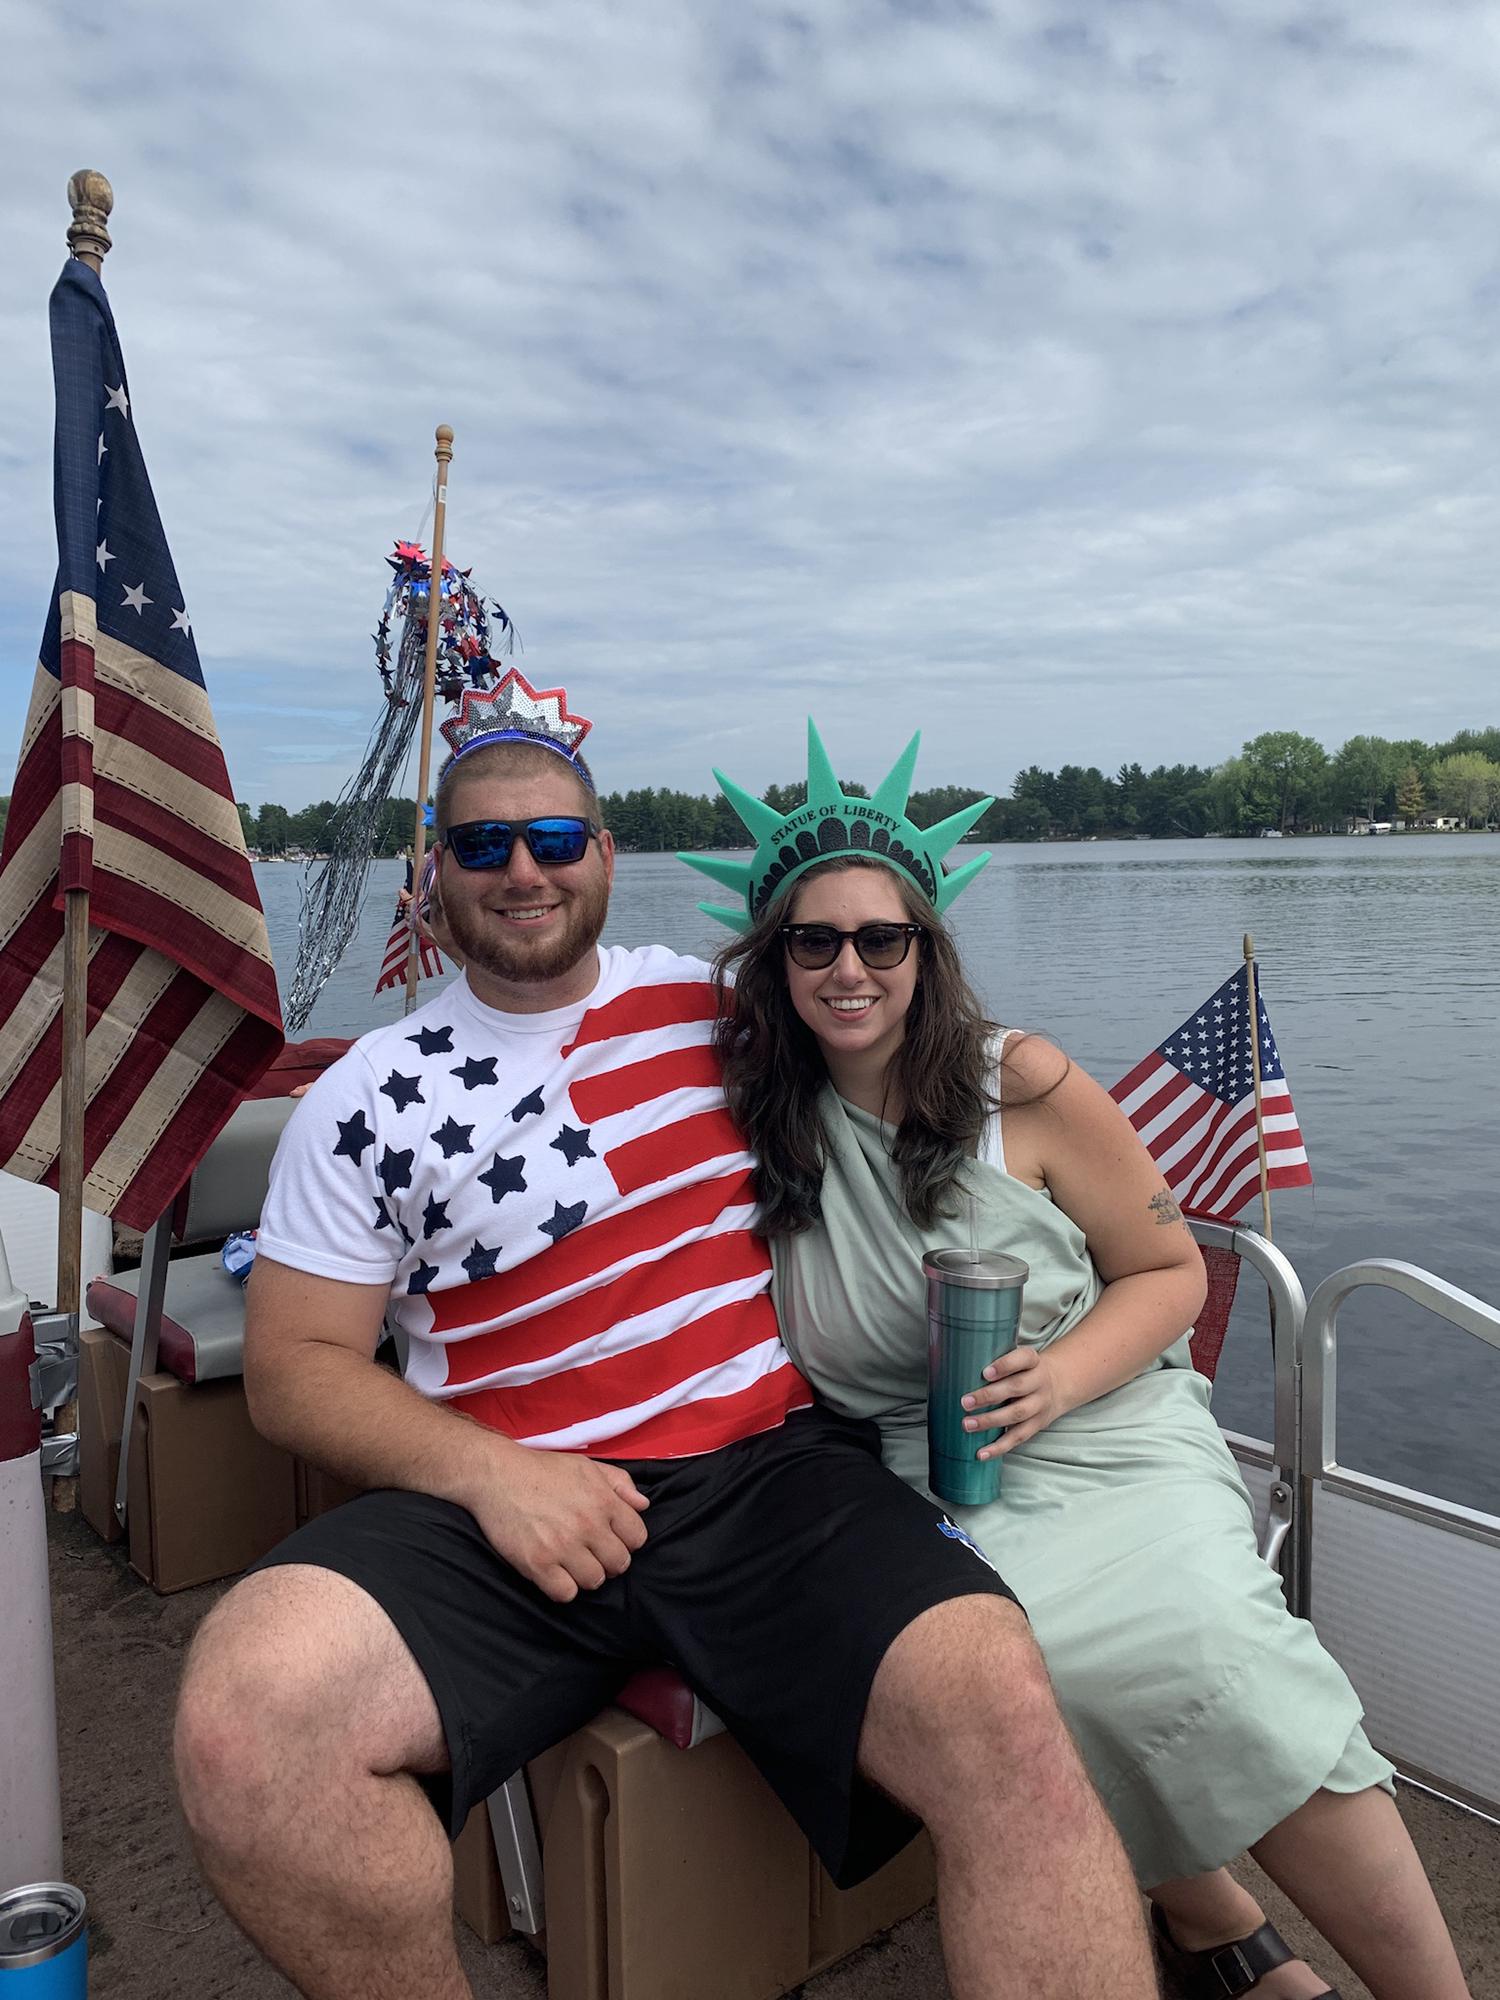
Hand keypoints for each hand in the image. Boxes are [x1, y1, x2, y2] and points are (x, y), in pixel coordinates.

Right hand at [459, 1439, 649, 1602]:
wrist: (496, 1475)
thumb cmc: (543, 1469)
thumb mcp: (587, 1466)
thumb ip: (620, 1483)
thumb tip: (643, 1505)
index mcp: (603, 1501)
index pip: (638, 1538)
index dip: (627, 1540)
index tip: (611, 1538)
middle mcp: (587, 1525)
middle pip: (619, 1564)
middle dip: (609, 1561)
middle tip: (591, 1552)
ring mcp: (562, 1546)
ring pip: (594, 1581)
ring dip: (585, 1575)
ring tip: (571, 1561)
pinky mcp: (537, 1563)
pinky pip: (565, 1593)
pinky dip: (562, 1587)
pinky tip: (554, 1572)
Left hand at [961, 1347, 1063, 1457]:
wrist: (1058, 1385)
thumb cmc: (1024, 1370)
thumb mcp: (1018, 1359)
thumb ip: (994, 1358)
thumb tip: (953, 1365)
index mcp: (1033, 1361)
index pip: (1023, 1358)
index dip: (1005, 1365)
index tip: (985, 1372)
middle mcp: (1039, 1382)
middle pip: (1016, 1388)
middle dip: (989, 1396)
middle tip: (965, 1402)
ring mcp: (1040, 1405)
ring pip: (1016, 1414)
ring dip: (990, 1421)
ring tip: (968, 1425)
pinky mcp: (1037, 1425)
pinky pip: (1018, 1437)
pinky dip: (999, 1447)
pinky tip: (982, 1453)